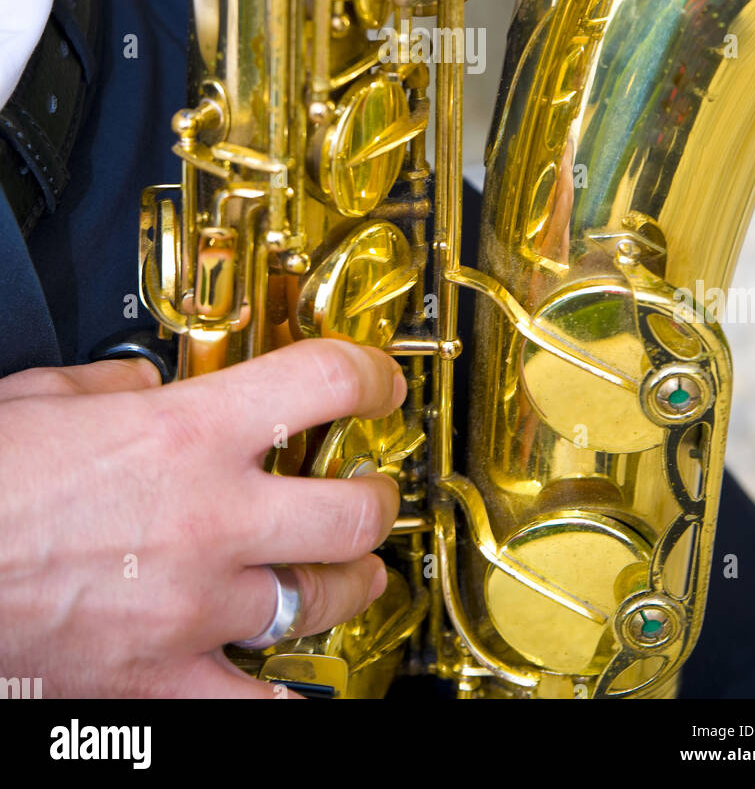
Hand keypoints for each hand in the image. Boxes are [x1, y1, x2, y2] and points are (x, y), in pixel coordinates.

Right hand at [0, 339, 404, 697]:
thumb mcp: (47, 394)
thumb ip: (119, 385)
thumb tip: (148, 387)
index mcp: (188, 432)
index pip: (324, 384)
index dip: (372, 376)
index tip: (380, 383)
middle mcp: (210, 518)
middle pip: (353, 511)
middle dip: (378, 497)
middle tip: (373, 489)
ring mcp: (193, 606)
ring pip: (322, 602)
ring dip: (348, 584)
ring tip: (348, 573)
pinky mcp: (158, 680)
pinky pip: (252, 705)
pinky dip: (281, 695)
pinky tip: (291, 680)